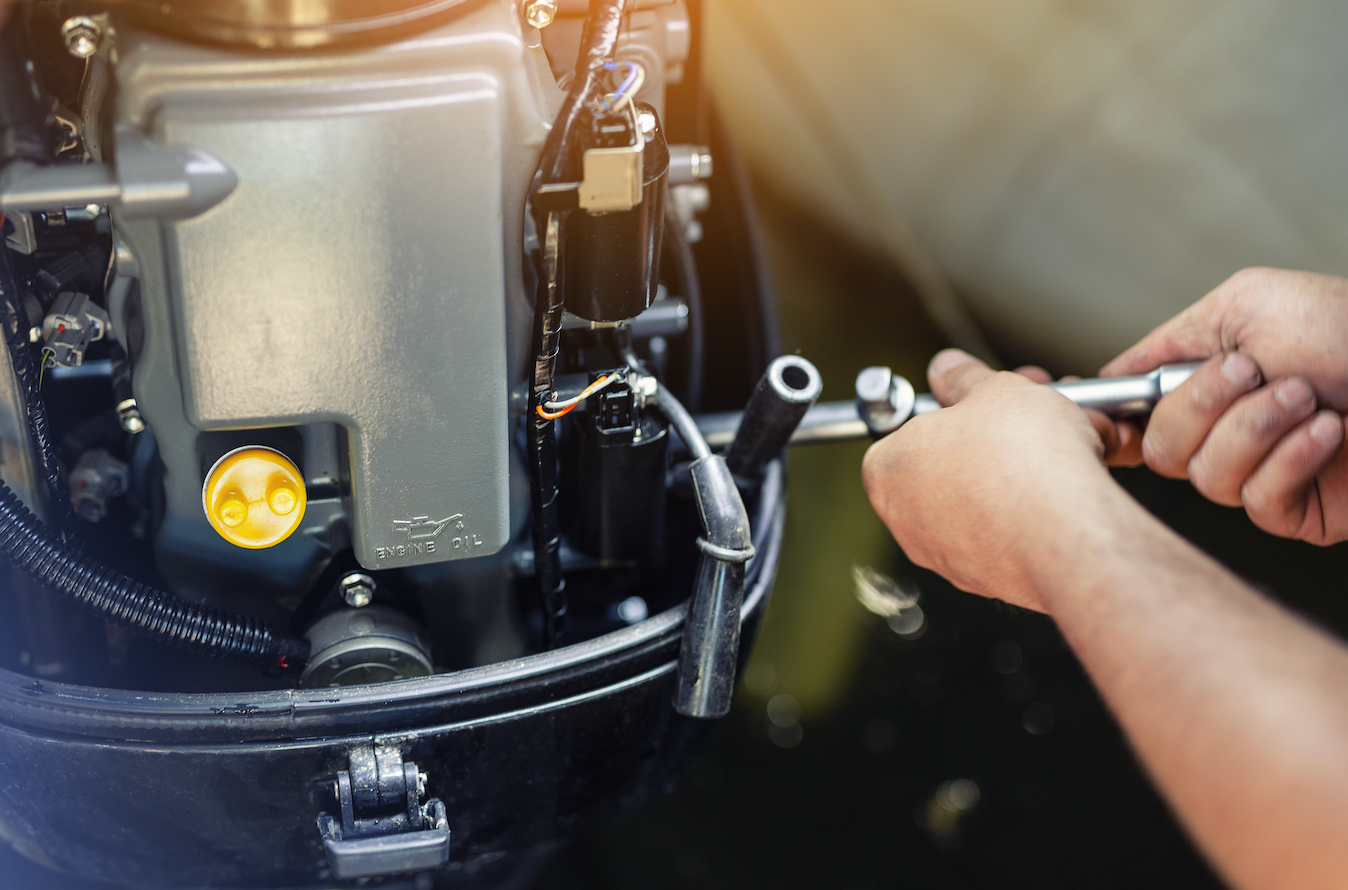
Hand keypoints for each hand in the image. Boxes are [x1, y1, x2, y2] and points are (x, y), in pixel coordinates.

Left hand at [861, 350, 1131, 611]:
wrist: (1070, 533)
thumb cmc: (1024, 462)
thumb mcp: (993, 390)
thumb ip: (964, 378)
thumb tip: (949, 369)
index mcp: (888, 469)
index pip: (907, 430)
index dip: (951, 411)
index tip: (981, 402)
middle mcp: (906, 519)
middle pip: (948, 463)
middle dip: (990, 436)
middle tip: (1026, 416)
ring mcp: (944, 554)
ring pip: (981, 498)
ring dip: (1016, 469)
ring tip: (1057, 446)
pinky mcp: (985, 577)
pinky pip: (1007, 531)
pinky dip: (1031, 508)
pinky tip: (1063, 487)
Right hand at [1101, 267, 1347, 543]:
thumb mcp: (1247, 302)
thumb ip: (1170, 340)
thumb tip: (1110, 376)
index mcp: (1205, 383)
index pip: (1132, 415)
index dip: (1110, 419)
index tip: (1104, 412)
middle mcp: (1225, 432)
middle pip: (1159, 451)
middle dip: (1202, 407)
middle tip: (1255, 372)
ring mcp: (1261, 474)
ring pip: (1205, 478)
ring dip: (1256, 428)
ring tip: (1307, 397)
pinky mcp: (1298, 512)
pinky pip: (1258, 501)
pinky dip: (1292, 459)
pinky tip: (1328, 430)